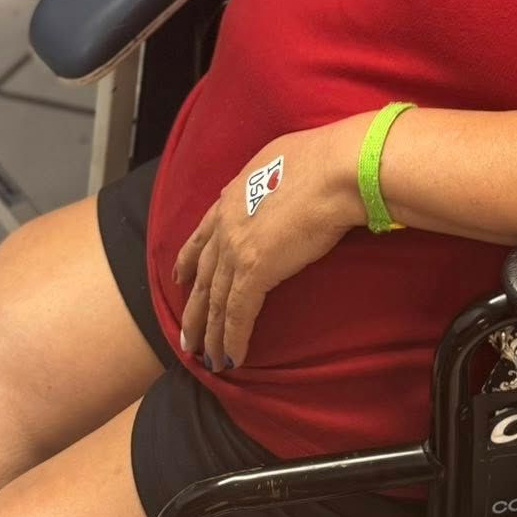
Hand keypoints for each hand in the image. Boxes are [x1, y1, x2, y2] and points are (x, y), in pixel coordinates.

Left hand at [172, 118, 365, 370]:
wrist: (337, 169)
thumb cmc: (326, 158)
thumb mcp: (283, 157)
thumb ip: (269, 175)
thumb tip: (277, 179)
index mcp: (234, 194)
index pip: (204, 233)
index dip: (190, 258)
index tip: (179, 277)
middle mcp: (227, 222)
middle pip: (202, 273)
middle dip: (193, 307)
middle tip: (186, 335)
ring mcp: (237, 247)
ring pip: (214, 299)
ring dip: (209, 333)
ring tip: (204, 357)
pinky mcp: (254, 271)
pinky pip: (237, 314)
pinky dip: (233, 339)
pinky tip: (231, 359)